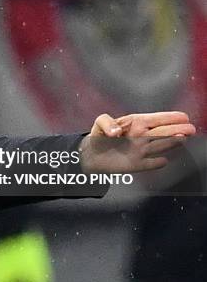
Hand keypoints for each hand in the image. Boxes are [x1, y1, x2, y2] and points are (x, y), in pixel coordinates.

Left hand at [80, 111, 195, 173]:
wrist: (92, 154)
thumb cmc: (99, 136)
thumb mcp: (99, 123)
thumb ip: (106, 122)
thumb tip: (116, 131)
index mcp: (135, 123)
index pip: (155, 119)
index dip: (169, 117)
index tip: (183, 117)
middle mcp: (141, 136)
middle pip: (163, 132)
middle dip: (177, 129)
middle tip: (189, 128)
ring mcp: (141, 150)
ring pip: (160, 145)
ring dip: (171, 142)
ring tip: (182, 138)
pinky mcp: (137, 164)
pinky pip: (150, 164)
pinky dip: (156, 163)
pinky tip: (164, 160)